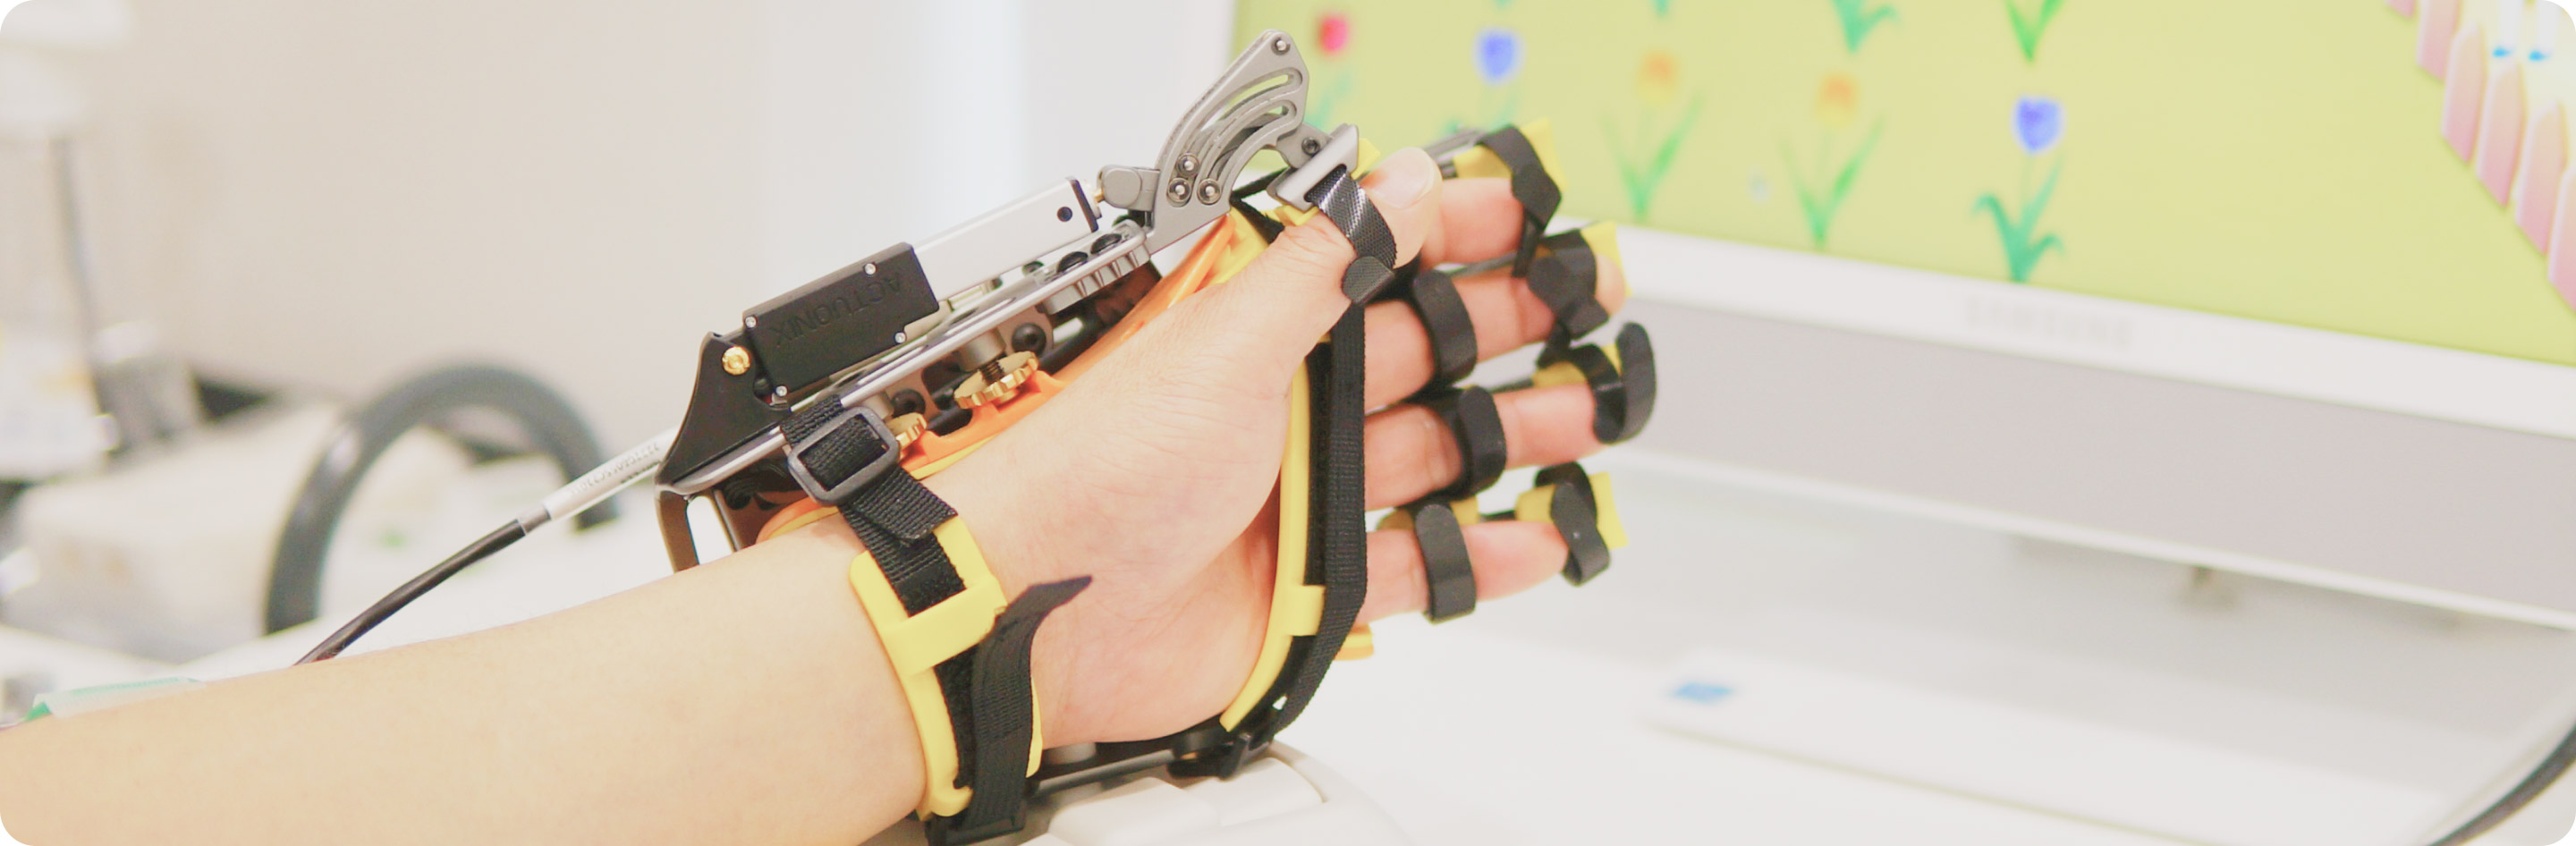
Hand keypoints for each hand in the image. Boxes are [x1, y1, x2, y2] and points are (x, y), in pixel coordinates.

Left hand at [813, 147, 1627, 745]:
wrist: (1036, 609)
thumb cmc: (1096, 471)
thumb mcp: (1223, 343)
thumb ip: (1323, 266)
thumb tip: (1395, 183)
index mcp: (1253, 333)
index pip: (1368, 265)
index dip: (1447, 236)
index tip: (1525, 217)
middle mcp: (1279, 409)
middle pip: (1415, 358)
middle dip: (1503, 331)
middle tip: (1584, 314)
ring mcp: (1297, 499)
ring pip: (1429, 458)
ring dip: (1510, 438)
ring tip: (1583, 420)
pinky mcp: (1310, 588)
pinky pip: (1412, 567)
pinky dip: (1476, 557)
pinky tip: (1531, 536)